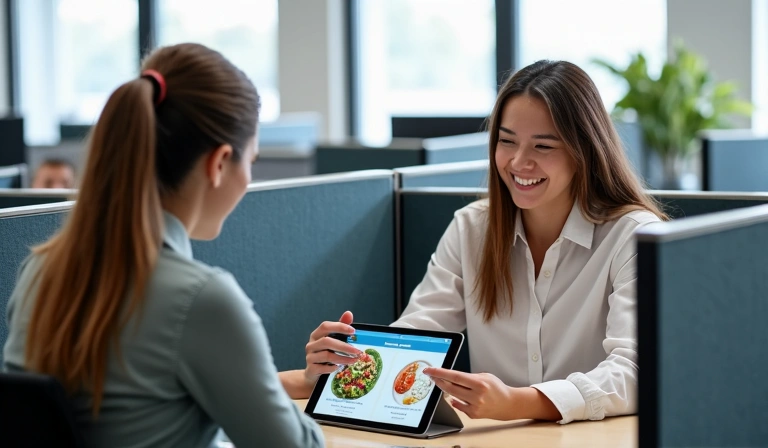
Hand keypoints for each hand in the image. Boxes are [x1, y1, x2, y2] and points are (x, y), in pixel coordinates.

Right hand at [303, 311, 362, 386]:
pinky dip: (333, 368)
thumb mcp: (333, 340)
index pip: (325, 326)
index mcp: (316, 335)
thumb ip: (340, 327)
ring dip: (342, 358)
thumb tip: (348, 313)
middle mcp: (311, 344)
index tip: (353, 331)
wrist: (313, 373)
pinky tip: (340, 368)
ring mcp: (310, 357)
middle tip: (357, 351)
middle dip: (344, 346)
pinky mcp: (311, 369)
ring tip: (353, 360)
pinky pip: (323, 368)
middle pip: (327, 341)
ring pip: (327, 356)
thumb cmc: (325, 354)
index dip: (339, 326)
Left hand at [424, 368, 561, 420]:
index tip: (430, 370)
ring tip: (442, 383)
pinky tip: (455, 397)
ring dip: (445, 389)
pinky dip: (455, 400)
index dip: (440, 373)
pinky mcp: (473, 415)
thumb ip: (468, 377)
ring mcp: (474, 406)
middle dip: (438, 381)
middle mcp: (476, 396)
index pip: (455, 376)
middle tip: (431, 376)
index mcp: (479, 383)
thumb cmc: (496, 388)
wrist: (508, 404)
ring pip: (453, 396)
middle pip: (450, 388)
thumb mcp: (484, 376)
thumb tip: (450, 376)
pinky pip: (458, 406)